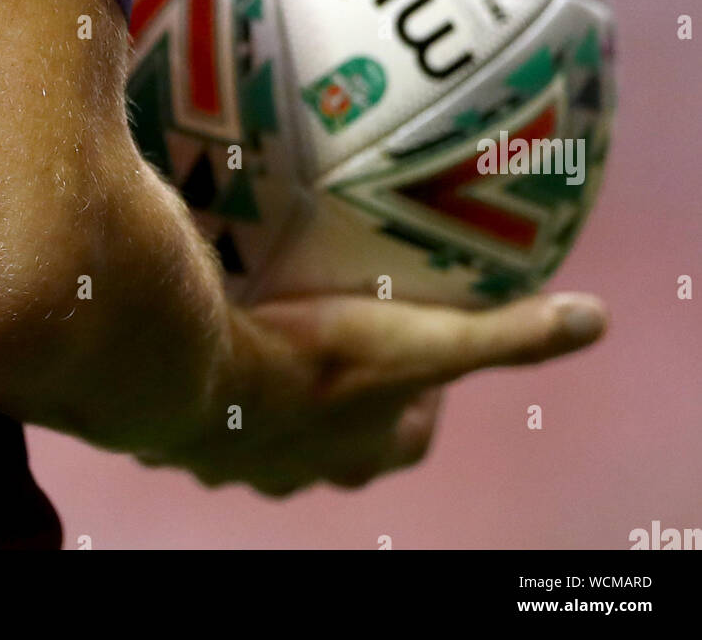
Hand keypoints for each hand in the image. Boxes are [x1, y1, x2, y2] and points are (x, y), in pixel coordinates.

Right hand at [138, 291, 606, 495]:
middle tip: (345, 323)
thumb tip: (596, 318)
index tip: (420, 343)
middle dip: (349, 391)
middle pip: (341, 435)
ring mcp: (242, 459)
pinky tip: (211, 337)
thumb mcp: (423, 344)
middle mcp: (306, 467)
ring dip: (279, 388)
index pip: (410, 433)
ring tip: (275, 323)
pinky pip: (210, 410)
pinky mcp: (188, 440)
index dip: (422, 397)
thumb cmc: (315, 365)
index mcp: (363, 449)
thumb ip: (505, 333)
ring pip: (272, 426)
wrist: (195, 375)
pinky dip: (217, 381)